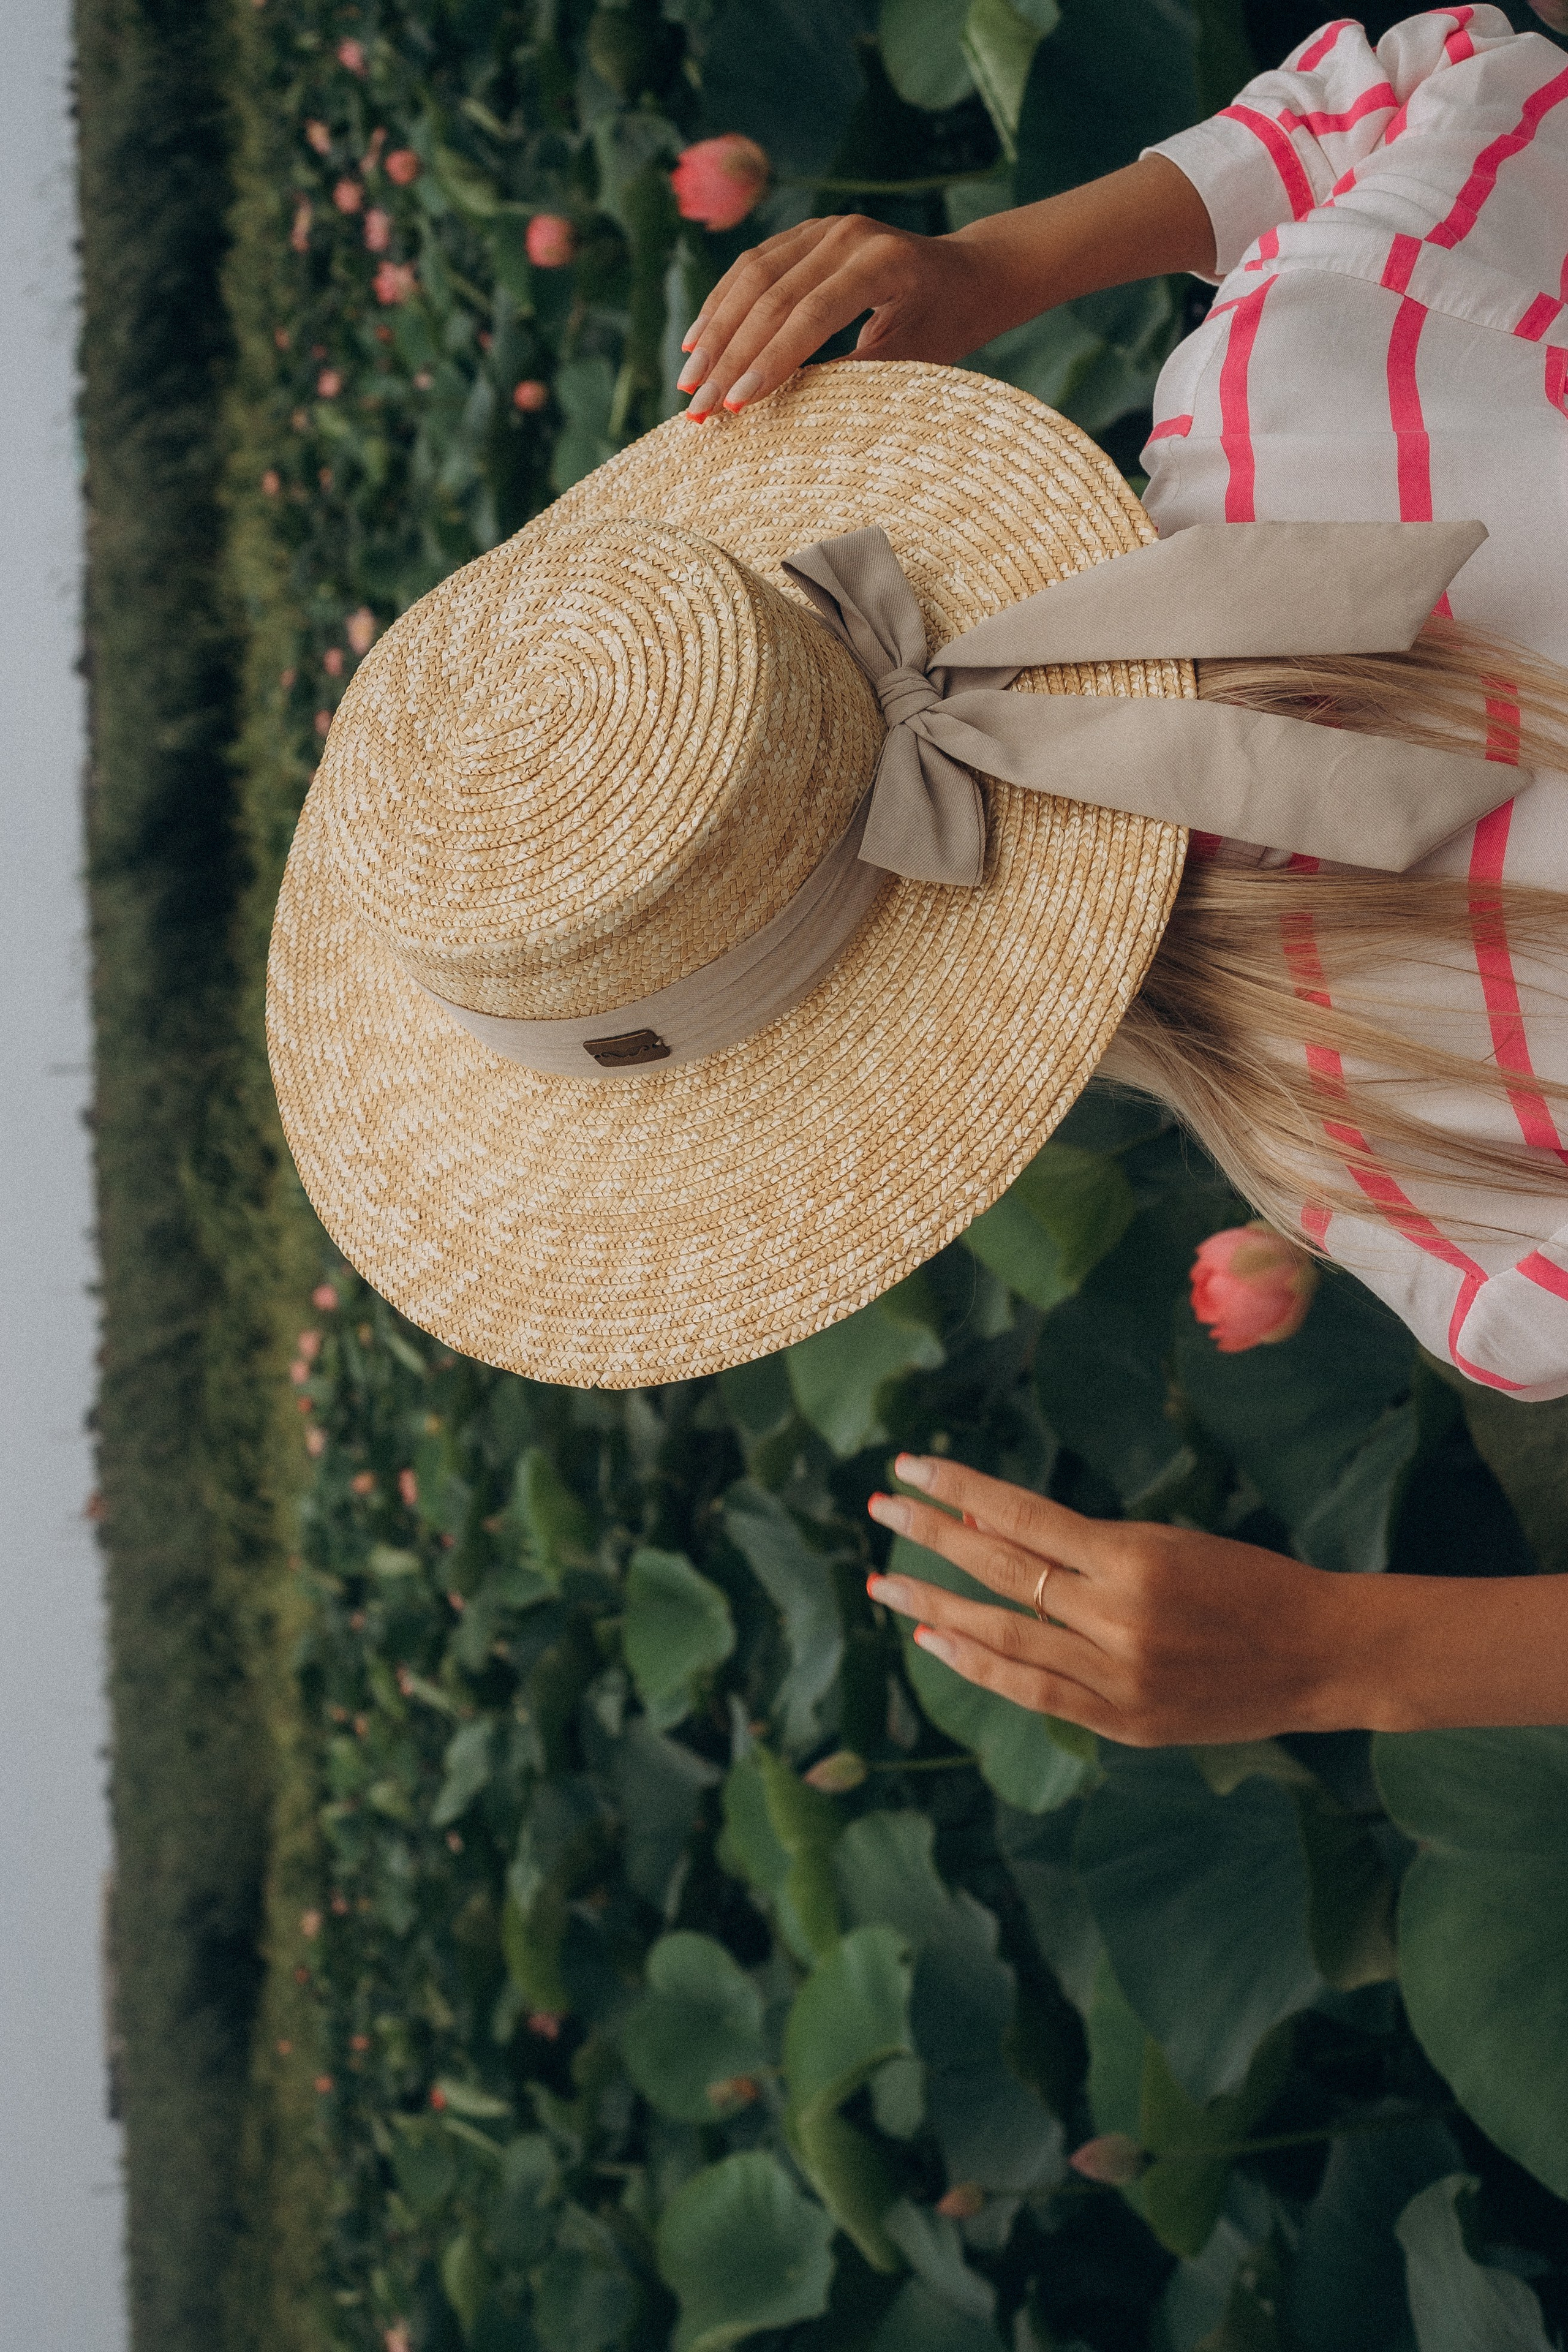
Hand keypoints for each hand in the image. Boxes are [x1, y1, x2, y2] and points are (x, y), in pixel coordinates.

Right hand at [675, 213, 1009, 420]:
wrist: (969, 274)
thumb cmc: (946, 325)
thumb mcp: (913, 361)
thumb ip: (856, 376)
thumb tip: (786, 406)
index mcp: (884, 262)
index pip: (813, 313)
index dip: (770, 361)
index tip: (734, 407)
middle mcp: (849, 234)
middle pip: (772, 296)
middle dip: (729, 357)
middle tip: (697, 409)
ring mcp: (824, 227)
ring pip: (751, 276)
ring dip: (714, 332)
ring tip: (688, 383)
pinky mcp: (807, 233)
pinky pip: (752, 267)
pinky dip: (722, 306)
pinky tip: (697, 343)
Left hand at [865, 1453, 1370, 1746]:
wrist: (1323, 1654)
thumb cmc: (1249, 1584)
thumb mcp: (1168, 1542)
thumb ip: (1084, 1545)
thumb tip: (990, 1525)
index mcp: (1134, 1557)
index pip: (1020, 1516)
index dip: (960, 1491)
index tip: (912, 1468)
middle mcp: (1118, 1617)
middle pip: (1000, 1572)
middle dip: (931, 1539)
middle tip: (882, 1509)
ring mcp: (1117, 1676)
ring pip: (1002, 1636)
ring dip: (935, 1608)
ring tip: (886, 1585)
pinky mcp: (1123, 1722)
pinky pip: (1033, 1691)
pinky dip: (980, 1666)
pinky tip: (938, 1643)